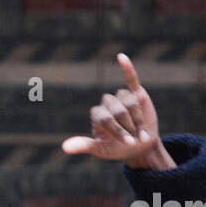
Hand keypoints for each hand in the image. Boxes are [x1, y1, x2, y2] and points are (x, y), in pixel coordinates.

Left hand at [61, 53, 173, 169]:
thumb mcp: (101, 149)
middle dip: (128, 126)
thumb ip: (85, 145)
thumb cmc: (118, 148)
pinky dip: (127, 68)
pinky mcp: (136, 93)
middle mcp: (107, 104)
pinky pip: (131, 78)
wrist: (139, 146)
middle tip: (134, 140)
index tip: (127, 143)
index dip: (117, 130)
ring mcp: (121, 98)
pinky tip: (121, 57)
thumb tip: (64, 148)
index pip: (104, 117)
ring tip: (141, 134)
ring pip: (129, 102)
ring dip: (137, 118)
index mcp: (97, 116)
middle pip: (117, 109)